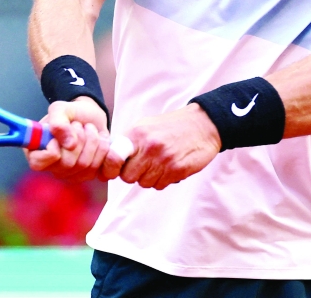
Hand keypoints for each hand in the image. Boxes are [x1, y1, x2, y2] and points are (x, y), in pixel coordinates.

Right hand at [24, 97, 110, 181]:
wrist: (91, 116)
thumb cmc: (71, 113)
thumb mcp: (60, 109)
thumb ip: (58, 121)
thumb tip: (69, 144)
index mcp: (37, 152)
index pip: (38, 163)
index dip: (52, 150)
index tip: (58, 136)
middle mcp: (53, 167)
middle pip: (67, 164)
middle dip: (78, 138)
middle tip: (79, 125)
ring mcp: (72, 175)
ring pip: (86, 166)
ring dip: (93, 140)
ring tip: (89, 129)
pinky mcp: (91, 175)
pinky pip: (104, 172)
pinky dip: (107, 152)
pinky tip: (103, 141)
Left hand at [100, 103, 220, 189]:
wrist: (202, 125)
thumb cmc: (170, 127)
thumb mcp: (145, 126)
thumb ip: (128, 142)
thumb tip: (108, 159)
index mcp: (137, 134)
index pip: (113, 157)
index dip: (109, 168)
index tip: (113, 170)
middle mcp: (148, 147)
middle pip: (127, 177)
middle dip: (133, 174)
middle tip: (143, 165)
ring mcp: (163, 159)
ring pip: (144, 183)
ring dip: (149, 178)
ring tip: (159, 164)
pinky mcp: (177, 170)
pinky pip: (160, 185)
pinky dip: (163, 180)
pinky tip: (169, 167)